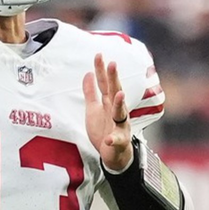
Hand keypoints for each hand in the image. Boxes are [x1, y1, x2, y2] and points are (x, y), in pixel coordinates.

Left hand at [82, 53, 133, 172]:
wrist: (114, 154)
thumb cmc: (104, 129)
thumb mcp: (93, 109)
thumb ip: (91, 92)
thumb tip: (88, 73)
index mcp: (109, 103)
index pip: (104, 83)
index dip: (101, 70)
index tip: (99, 54)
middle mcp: (117, 111)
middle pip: (115, 92)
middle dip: (114, 79)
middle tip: (112, 64)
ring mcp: (120, 125)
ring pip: (121, 113)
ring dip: (120, 103)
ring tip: (118, 94)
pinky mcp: (120, 141)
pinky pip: (117, 140)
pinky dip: (113, 139)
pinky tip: (109, 138)